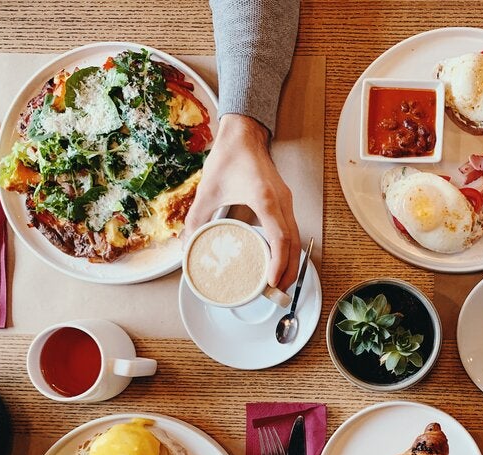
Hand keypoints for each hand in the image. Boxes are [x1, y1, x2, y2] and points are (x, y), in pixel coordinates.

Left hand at [182, 114, 300, 289]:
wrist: (244, 135)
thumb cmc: (229, 157)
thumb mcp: (207, 190)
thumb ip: (196, 218)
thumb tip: (187, 246)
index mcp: (264, 198)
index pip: (279, 237)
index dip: (278, 262)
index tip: (271, 280)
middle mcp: (280, 201)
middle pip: (293, 243)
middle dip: (288, 270)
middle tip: (277, 291)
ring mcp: (286, 202)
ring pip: (295, 238)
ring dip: (290, 261)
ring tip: (279, 282)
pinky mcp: (284, 202)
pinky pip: (291, 230)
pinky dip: (288, 249)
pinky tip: (278, 260)